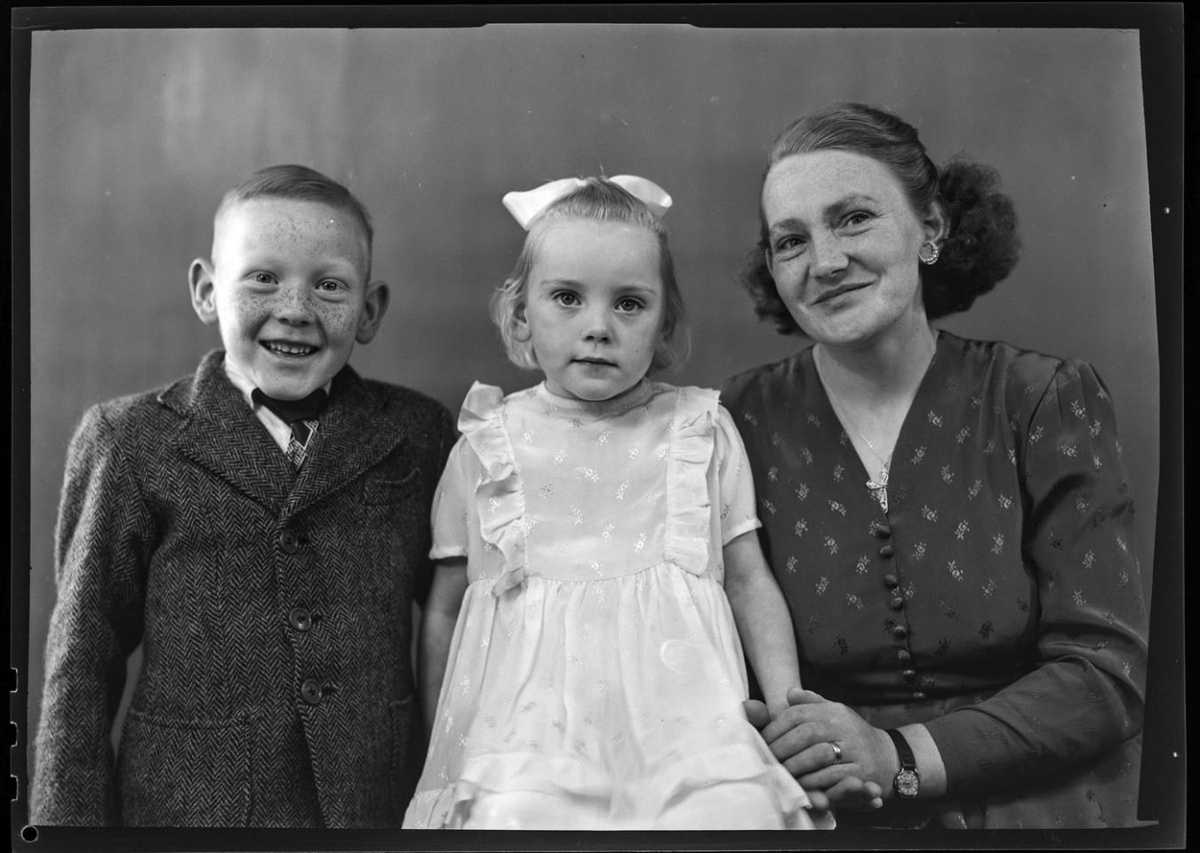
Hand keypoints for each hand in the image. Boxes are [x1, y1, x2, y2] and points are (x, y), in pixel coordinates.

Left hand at [759, 686, 893, 808]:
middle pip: (805, 733)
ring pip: (817, 755)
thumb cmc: (852, 737)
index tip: (763, 741)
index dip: (776, 728)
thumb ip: (811, 704)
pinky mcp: (862, 770)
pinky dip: (814, 781)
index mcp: (832, 711)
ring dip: (795, 766)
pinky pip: (832, 776)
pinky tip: (803, 784)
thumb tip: (789, 692)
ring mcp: (855, 747)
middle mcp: (844, 725)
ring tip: (781, 773)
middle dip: (782, 748)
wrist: (889, 758)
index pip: (796, 714)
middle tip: (768, 760)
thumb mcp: (834, 715)